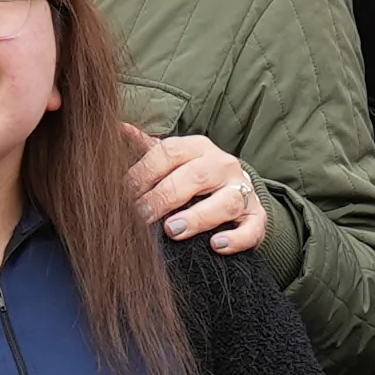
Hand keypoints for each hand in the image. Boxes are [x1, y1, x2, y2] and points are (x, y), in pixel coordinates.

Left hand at [132, 129, 270, 254]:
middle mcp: (223, 165)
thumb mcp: (173, 161)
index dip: (143, 173)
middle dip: (164, 197)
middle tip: (141, 215)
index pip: (168, 153)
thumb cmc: (196, 178)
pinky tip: (216, 245)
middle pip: (195, 176)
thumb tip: (117, 128)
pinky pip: (251, 227)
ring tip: (173, 230)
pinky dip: (236, 238)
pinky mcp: (257, 217)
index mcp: (197, 147)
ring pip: (226, 201)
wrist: (237, 193)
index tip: (123, 194)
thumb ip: (147, 149)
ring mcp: (243, 191)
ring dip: (198, 217)